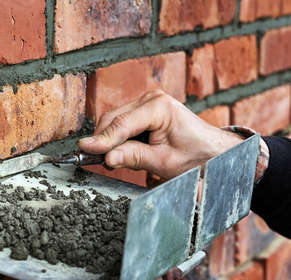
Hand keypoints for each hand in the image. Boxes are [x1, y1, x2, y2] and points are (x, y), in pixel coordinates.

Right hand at [78, 90, 243, 179]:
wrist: (214, 153)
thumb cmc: (196, 157)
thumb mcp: (164, 162)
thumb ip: (134, 157)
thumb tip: (107, 157)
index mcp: (160, 107)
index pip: (121, 124)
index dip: (102, 139)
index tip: (84, 150)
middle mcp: (151, 98)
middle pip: (113, 119)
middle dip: (104, 141)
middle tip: (100, 163)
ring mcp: (147, 102)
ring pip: (114, 120)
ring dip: (111, 140)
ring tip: (121, 160)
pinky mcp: (144, 110)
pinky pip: (121, 123)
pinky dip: (118, 138)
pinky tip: (126, 152)